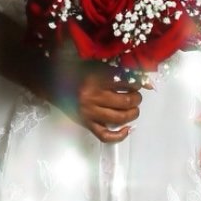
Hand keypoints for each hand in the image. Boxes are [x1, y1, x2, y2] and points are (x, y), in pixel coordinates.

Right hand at [30, 49, 144, 142]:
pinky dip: (119, 135)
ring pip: (120, 118)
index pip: (127, 82)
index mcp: (97, 77)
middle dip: (137, 98)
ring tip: (133, 108)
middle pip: (127, 101)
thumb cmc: (77, 71)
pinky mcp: (86, 123)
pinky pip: (105, 135)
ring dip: (133, 113)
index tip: (139, 83)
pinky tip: (126, 129)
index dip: (138, 83)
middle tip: (136, 96)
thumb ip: (121, 71)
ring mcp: (89, 112)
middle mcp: (93, 96)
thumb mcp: (98, 64)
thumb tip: (148, 82)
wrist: (52, 82)